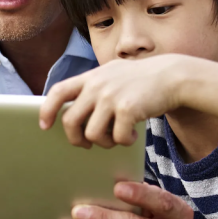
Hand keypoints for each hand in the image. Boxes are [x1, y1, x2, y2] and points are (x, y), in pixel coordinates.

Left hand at [40, 56, 187, 147]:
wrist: (173, 76)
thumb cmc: (142, 80)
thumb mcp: (113, 74)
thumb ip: (94, 86)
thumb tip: (73, 111)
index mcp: (91, 77)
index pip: (58, 91)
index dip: (47, 110)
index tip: (44, 125)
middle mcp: (97, 85)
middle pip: (70, 120)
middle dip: (75, 138)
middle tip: (86, 145)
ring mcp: (111, 96)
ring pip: (92, 134)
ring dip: (104, 142)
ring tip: (116, 136)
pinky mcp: (127, 109)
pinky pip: (117, 138)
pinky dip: (125, 142)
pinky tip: (133, 135)